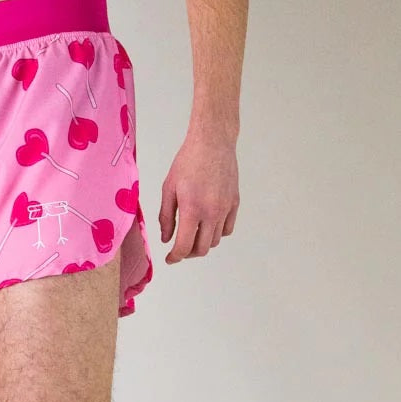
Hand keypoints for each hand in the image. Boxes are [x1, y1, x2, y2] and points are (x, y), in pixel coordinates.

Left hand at [159, 134, 239, 262]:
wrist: (213, 142)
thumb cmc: (188, 161)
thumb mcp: (169, 188)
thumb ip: (166, 217)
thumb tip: (167, 239)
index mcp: (192, 209)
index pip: (184, 246)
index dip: (175, 257)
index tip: (170, 259)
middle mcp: (212, 212)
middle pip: (202, 249)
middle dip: (188, 254)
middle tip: (179, 249)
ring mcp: (225, 208)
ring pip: (215, 241)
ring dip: (202, 244)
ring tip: (192, 236)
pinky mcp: (235, 203)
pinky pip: (227, 229)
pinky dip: (216, 234)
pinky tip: (207, 227)